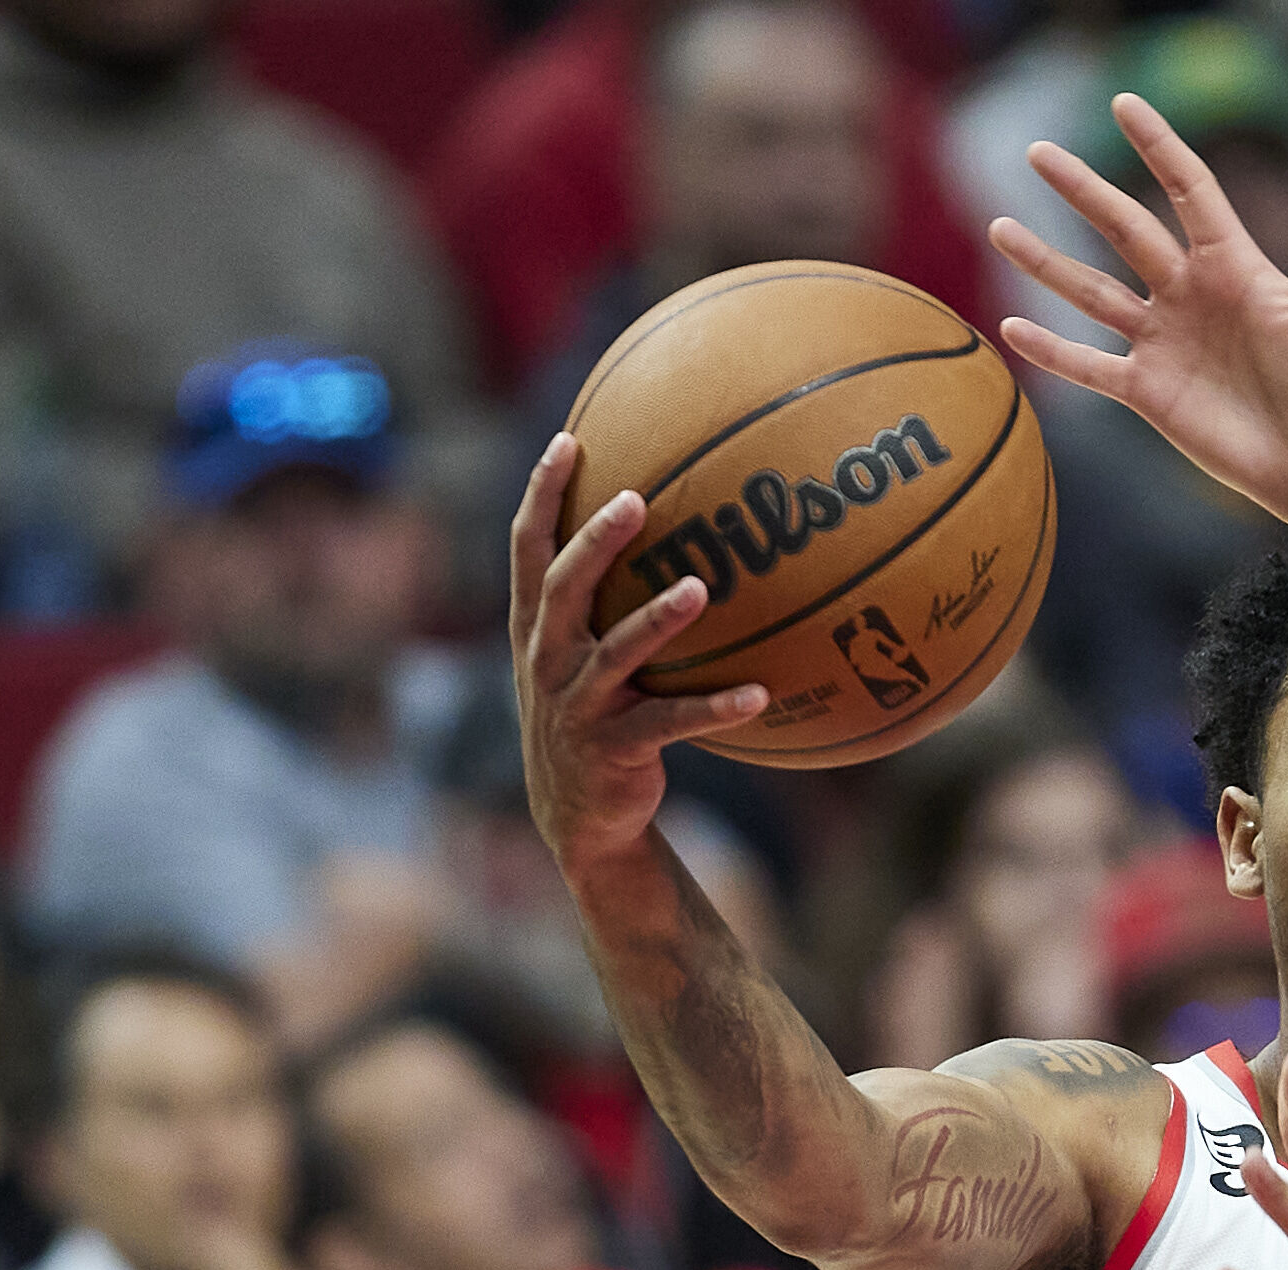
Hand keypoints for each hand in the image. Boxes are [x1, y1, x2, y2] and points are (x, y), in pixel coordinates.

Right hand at [508, 432, 766, 871]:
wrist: (576, 811)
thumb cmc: (591, 713)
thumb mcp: (578, 654)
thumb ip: (600, 601)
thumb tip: (667, 531)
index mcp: (534, 626)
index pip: (527, 546)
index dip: (541, 493)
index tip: (568, 440)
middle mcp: (546, 657)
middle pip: (562, 586)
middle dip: (594, 542)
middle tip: (635, 499)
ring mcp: (577, 703)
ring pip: (616, 653)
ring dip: (658, 619)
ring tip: (700, 588)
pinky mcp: (613, 747)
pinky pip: (671, 723)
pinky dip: (715, 709)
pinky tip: (760, 695)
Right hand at [992, 98, 1287, 528]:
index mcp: (1238, 268)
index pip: (1190, 191)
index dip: (1159, 147)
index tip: (1124, 104)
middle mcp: (1192, 296)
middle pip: (1126, 228)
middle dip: (1082, 190)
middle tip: (1037, 150)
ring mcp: (1167, 343)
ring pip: (1092, 291)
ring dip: (1046, 263)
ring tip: (999, 227)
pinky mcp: (1151, 393)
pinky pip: (1090, 366)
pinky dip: (1053, 350)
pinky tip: (1011, 326)